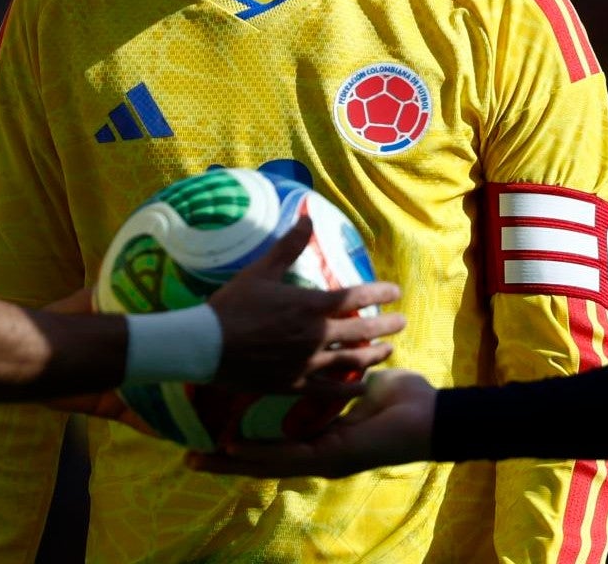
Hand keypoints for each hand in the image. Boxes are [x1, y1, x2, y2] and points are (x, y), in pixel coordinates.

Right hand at [187, 369, 436, 477]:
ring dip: (234, 463)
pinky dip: (261, 453)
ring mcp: (322, 461)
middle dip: (226, 463)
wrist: (431, 420)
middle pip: (262, 462)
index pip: (274, 447)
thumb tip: (326, 357)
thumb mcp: (362, 384)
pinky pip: (289, 456)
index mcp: (322, 441)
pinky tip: (234, 450)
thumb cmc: (403, 400)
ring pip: (268, 464)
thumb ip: (338, 379)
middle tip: (191, 460)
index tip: (215, 441)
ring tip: (202, 457)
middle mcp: (317, 456)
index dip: (245, 447)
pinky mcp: (332, 458)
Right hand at [207, 214, 404, 392]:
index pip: (356, 297)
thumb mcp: (261, 270)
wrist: (205, 344)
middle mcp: (315, 335)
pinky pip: (329, 390)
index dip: (379, 293)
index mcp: (310, 305)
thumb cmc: (233, 305)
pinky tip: (361, 387)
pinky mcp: (294, 384)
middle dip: (386, 326)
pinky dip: (348, 388)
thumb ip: (288, 246)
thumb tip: (308, 216)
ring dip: (375, 355)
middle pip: (362, 331)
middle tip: (402, 323)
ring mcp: (307, 363)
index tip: (395, 292)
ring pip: (351, 361)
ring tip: (389, 351)